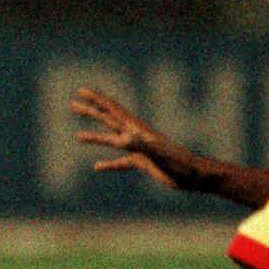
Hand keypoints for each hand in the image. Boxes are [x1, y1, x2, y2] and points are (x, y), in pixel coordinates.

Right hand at [72, 87, 204, 191]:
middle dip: (90, 111)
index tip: (80, 91)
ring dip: (94, 137)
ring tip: (77, 136)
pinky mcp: (143, 163)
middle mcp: (136, 136)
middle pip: (108, 120)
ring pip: (111, 141)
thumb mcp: (158, 155)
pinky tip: (97, 167)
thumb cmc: (181, 165)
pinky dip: (108, 164)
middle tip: (72, 104)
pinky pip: (120, 162)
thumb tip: (123, 137)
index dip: (96, 100)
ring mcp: (139, 149)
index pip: (112, 110)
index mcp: (138, 130)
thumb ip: (141, 145)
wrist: (197, 177)